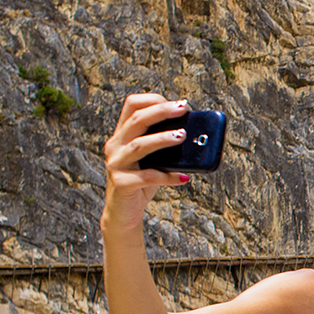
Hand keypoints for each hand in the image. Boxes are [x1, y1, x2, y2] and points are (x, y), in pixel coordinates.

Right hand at [102, 94, 193, 230]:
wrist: (123, 213)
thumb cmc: (142, 183)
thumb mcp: (154, 160)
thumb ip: (166, 148)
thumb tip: (198, 137)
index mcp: (122, 135)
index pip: (131, 105)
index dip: (153, 100)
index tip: (177, 104)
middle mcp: (115, 146)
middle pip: (136, 120)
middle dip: (161, 112)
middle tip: (183, 109)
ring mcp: (116, 164)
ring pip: (139, 145)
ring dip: (162, 139)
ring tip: (182, 136)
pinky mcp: (121, 183)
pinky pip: (146, 177)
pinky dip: (167, 176)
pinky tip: (183, 177)